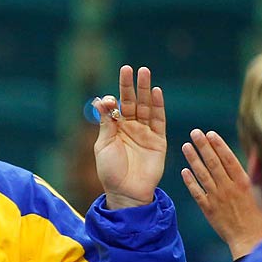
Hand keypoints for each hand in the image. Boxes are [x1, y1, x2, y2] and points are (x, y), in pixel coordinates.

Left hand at [94, 65, 168, 209]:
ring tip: (145, 72)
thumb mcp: (104, 145)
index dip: (114, 99)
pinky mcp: (158, 140)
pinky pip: (159, 120)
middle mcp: (131, 127)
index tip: (110, 98)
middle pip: (132, 102)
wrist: (126, 192)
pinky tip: (156, 91)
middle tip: (130, 68)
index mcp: (115, 128)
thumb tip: (102, 100)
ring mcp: (145, 133)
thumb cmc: (110, 172)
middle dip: (131, 86)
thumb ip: (106, 123)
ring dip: (146, 90)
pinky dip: (158, 106)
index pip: (116, 107)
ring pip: (146, 107)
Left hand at [179, 128, 261, 259]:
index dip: (218, 145)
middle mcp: (228, 188)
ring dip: (193, 159)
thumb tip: (257, 153)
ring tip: (186, 146)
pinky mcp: (209, 210)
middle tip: (195, 132)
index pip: (228, 159)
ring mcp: (217, 199)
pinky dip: (190, 182)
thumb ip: (258, 172)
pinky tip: (184, 171)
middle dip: (203, 146)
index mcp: (244, 183)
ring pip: (202, 175)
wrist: (252, 241)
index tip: (210, 133)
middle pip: (213, 163)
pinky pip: (197, 193)